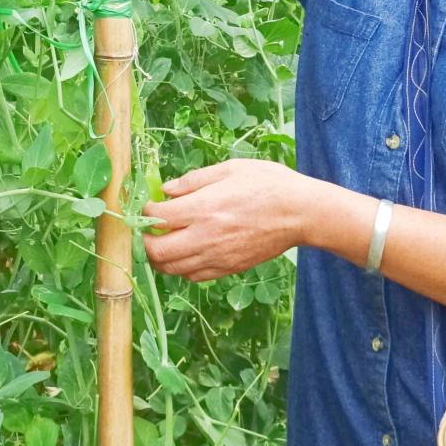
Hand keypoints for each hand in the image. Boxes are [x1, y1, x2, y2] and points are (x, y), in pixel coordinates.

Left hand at [142, 159, 319, 282]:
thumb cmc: (268, 184)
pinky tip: (188, 253)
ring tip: (166, 242)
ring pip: (172, 269)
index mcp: (203, 209)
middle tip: (150, 229)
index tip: (151, 204)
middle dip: (145, 241)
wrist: (300, 213)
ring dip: (161, 257)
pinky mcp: (229, 269)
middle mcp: (205, 237)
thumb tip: (166, 190)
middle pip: (157, 252)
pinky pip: (194, 277)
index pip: (156, 217)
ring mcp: (216, 257)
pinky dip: (182, 268)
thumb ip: (193, 180)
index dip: (146, 210)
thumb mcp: (229, 169)